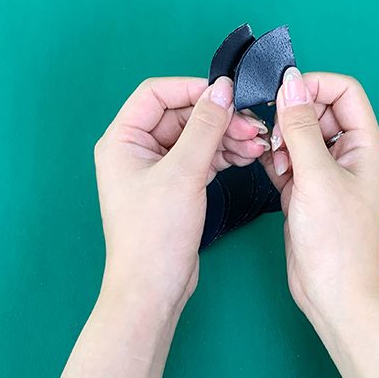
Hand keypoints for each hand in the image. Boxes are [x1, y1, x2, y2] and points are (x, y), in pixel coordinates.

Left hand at [94, 77, 269, 306]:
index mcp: (122, 140)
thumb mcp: (183, 174)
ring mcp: (155, 169)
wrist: (153, 288)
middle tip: (252, 126)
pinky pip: (200, 158)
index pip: (156, 94)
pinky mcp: (174, 187)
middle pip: (181, 115)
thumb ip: (205, 128)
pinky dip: (223, 155)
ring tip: (256, 144)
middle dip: (218, 118)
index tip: (228, 93)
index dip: (193, 89)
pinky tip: (246, 156)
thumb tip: (223, 90)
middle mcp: (135, 150)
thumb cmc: (153, 237)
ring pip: (195, 137)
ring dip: (226, 137)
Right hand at [259, 70, 378, 315]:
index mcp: (365, 145)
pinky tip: (272, 172)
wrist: (334, 293)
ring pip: (300, 135)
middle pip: (318, 110)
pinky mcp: (306, 191)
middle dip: (292, 117)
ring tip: (277, 162)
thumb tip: (290, 82)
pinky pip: (288, 160)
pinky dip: (276, 161)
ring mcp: (327, 174)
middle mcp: (348, 155)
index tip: (283, 95)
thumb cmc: (339, 241)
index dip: (313, 86)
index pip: (344, 92)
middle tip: (277, 137)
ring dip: (281, 141)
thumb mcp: (317, 176)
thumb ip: (301, 127)